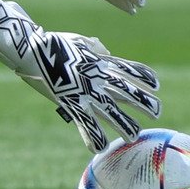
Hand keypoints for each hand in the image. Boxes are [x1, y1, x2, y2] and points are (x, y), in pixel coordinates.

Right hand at [0, 0, 160, 151]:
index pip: (130, 70)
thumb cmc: (52, 42)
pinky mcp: (71, 102)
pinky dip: (92, 136)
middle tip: (157, 112)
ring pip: (113, 112)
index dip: (144, 77)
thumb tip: (103, 50)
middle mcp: (99, 78)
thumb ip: (93, 47)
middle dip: (145, 103)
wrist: (32, 47)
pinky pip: (86, 124)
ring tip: (133, 136)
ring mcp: (86, 91)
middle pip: (129, 92)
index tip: (156, 84)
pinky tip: (99, 148)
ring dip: (124, 125)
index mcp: (101, 62)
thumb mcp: (77, 40)